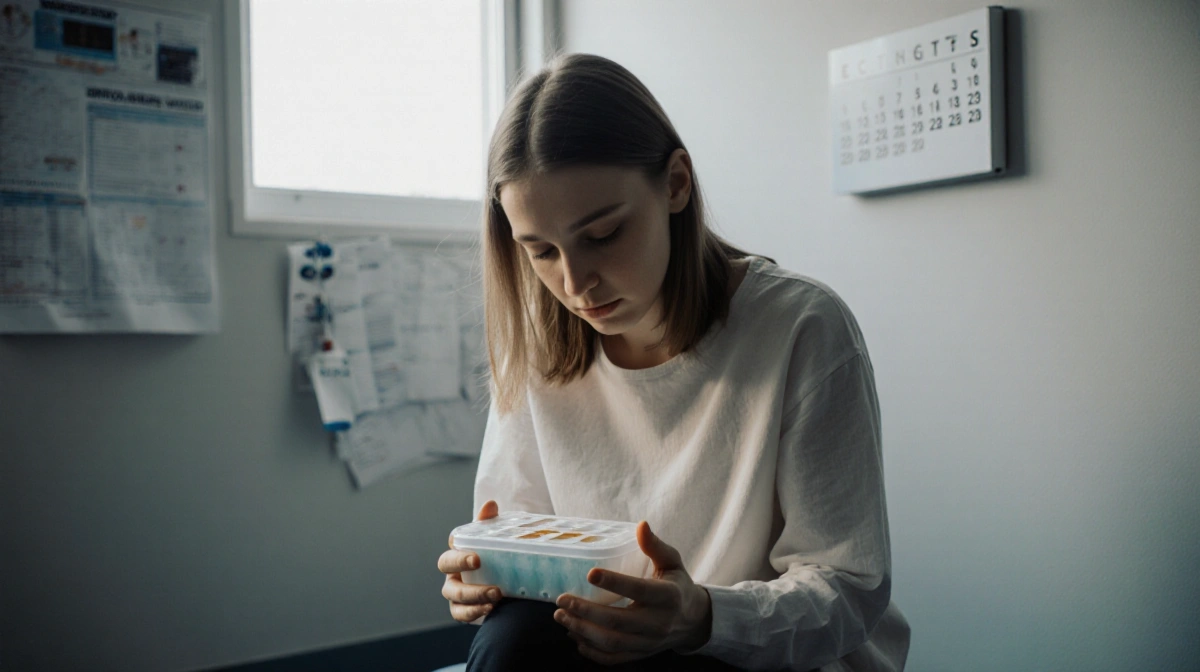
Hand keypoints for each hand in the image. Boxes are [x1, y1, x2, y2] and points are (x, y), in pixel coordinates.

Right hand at [439, 500, 502, 622]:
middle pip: (446, 566)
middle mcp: (453, 570)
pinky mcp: (462, 610)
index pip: (452, 546)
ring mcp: (455, 591)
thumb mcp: (497, 542)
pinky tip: (490, 609)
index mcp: (460, 550)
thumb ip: (491, 524)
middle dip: (462, 568)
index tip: (477, 558)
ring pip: (454, 594)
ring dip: (473, 595)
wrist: (507, 587)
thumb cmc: (497, 561)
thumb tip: (491, 504)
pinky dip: (473, 612)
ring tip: (496, 595)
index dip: (460, 553)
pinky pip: (460, 614)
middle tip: (483, 571)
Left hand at [553, 521, 712, 664]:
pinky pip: (613, 658)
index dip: (614, 582)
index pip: (639, 590)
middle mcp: (659, 622)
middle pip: (618, 621)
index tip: (590, 573)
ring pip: (612, 642)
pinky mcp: (641, 654)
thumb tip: (641, 525)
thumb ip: (655, 546)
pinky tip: (575, 636)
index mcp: (668, 596)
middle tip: (562, 600)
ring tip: (561, 617)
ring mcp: (649, 642)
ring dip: (583, 630)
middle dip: (586, 612)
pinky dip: (591, 651)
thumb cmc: (677, 585)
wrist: (694, 621)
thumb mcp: (672, 562)